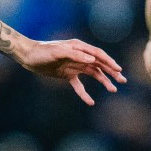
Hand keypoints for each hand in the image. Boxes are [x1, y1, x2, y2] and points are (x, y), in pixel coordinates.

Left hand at [11, 37, 125, 105]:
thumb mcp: (57, 52)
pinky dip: (85, 93)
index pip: (98, 55)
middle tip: (123, 80)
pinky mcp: (68, 75)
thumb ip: (75, 54)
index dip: (109, 62)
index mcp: (79, 47)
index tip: (118, 70)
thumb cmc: (42, 52)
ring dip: (104, 81)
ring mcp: (74, 65)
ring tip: (113, 89)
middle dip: (112, 72)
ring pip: (93, 74)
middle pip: (99, 64)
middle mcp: (79, 55)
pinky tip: (90, 102)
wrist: (28, 56)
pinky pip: (79, 85)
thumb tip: (92, 59)